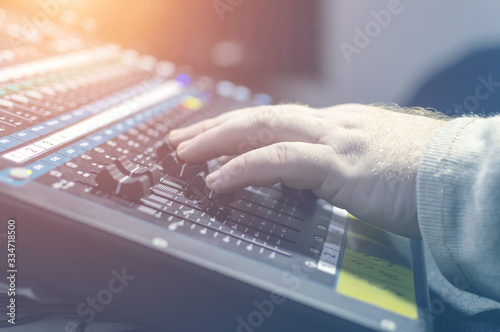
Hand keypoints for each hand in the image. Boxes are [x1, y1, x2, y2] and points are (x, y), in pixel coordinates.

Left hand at [169, 103, 445, 237]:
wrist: (461, 175)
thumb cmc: (423, 176)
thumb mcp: (373, 164)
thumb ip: (341, 166)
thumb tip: (316, 179)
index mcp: (339, 126)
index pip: (277, 122)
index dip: (239, 128)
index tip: (212, 139)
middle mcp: (332, 125)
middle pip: (261, 117)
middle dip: (216, 127)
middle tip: (181, 138)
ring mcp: (335, 140)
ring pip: (263, 129)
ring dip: (218, 141)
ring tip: (185, 153)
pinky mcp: (341, 164)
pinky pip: (280, 162)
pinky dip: (244, 168)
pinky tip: (218, 178)